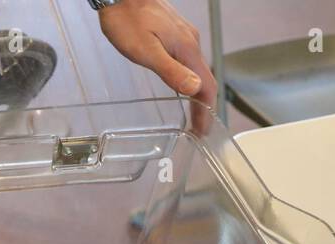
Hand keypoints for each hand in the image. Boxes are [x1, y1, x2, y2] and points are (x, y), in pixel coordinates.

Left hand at [98, 0, 216, 126]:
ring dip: (197, 94)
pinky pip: (188, 61)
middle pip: (204, 80)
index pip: (206, 87)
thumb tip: (194, 88)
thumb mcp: (146, 51)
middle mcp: (191, 43)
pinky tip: (181, 85)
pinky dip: (189, 79)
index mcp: (187, 50)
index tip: (203, 131)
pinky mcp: (174, 33)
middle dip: (203, 107)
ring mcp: (184, 37)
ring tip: (192, 114)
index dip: (206, 112)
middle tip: (197, 129)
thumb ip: (171, 71)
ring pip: (197, 70)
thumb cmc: (128, 20)